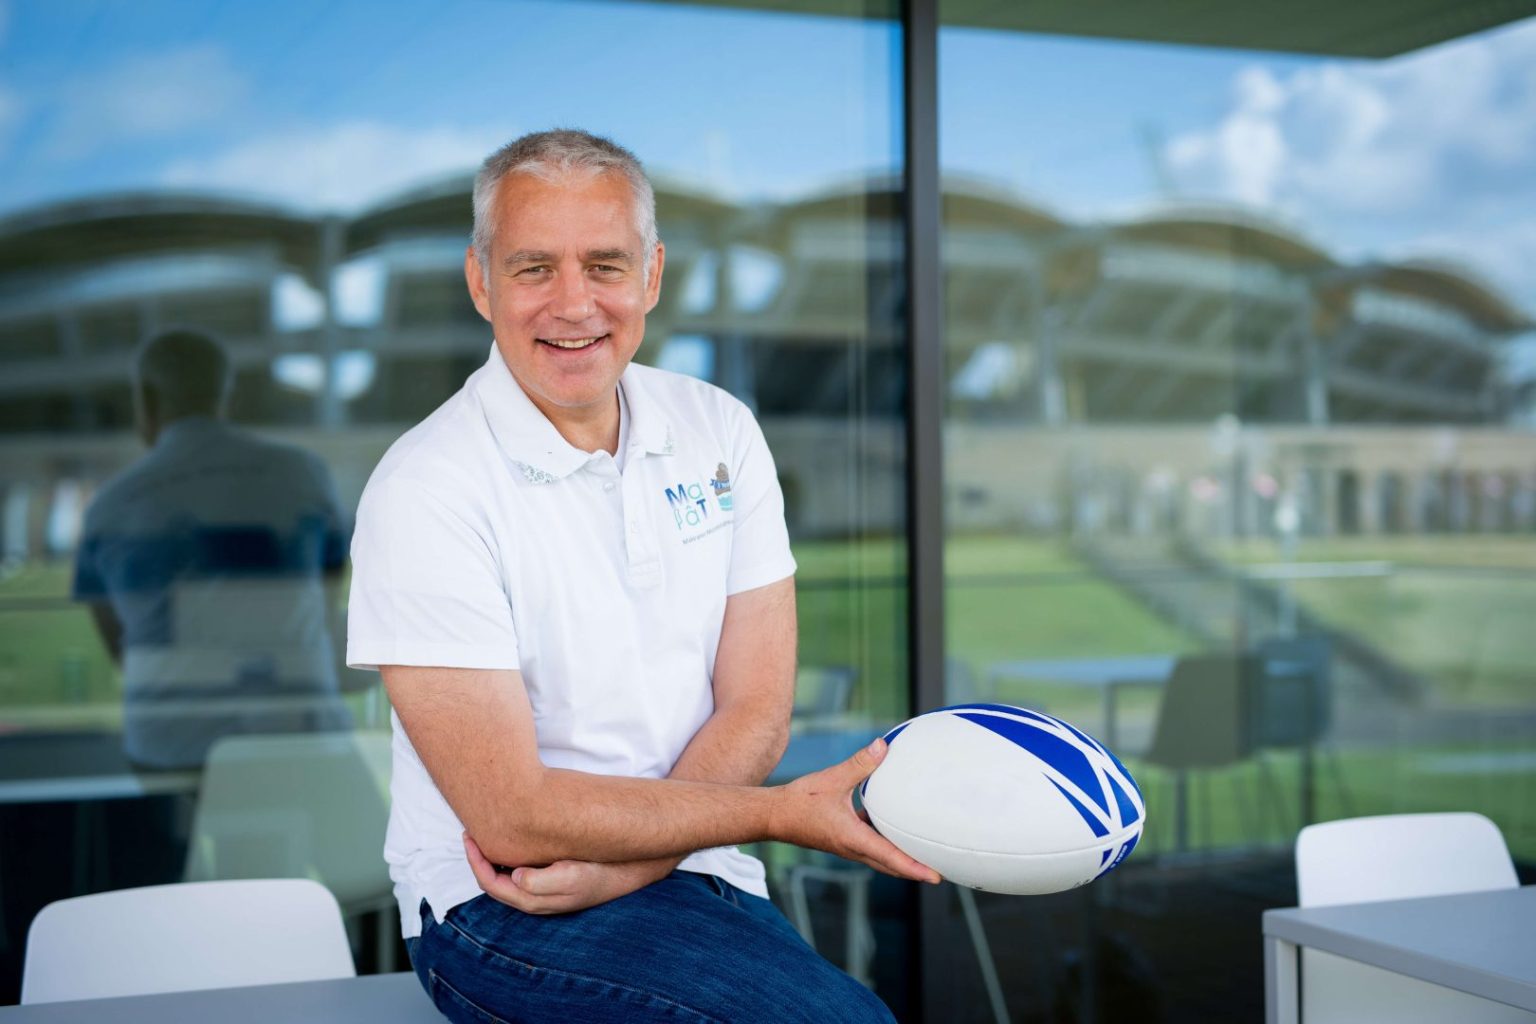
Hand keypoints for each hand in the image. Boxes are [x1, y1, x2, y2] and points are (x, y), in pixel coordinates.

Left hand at [463, 833, 679, 914]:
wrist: (628, 870)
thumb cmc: (601, 872)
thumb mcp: (574, 876)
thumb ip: (542, 881)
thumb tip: (513, 877)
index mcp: (533, 899)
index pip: (491, 883)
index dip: (475, 861)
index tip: (469, 835)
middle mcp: (534, 897)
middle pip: (493, 881)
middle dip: (479, 857)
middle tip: (470, 829)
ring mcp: (542, 889)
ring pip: (505, 875)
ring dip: (493, 856)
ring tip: (486, 832)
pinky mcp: (551, 879)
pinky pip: (520, 868)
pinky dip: (509, 855)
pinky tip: (512, 837)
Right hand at [771, 737, 941, 883]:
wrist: (773, 815)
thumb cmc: (799, 801)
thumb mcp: (832, 779)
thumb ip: (860, 763)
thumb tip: (882, 746)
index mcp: (853, 838)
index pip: (890, 858)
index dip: (914, 868)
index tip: (935, 877)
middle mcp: (853, 848)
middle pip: (891, 866)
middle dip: (915, 870)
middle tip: (939, 872)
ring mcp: (848, 847)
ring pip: (881, 859)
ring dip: (901, 860)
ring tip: (922, 854)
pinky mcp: (843, 840)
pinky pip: (871, 847)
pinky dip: (887, 845)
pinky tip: (891, 827)